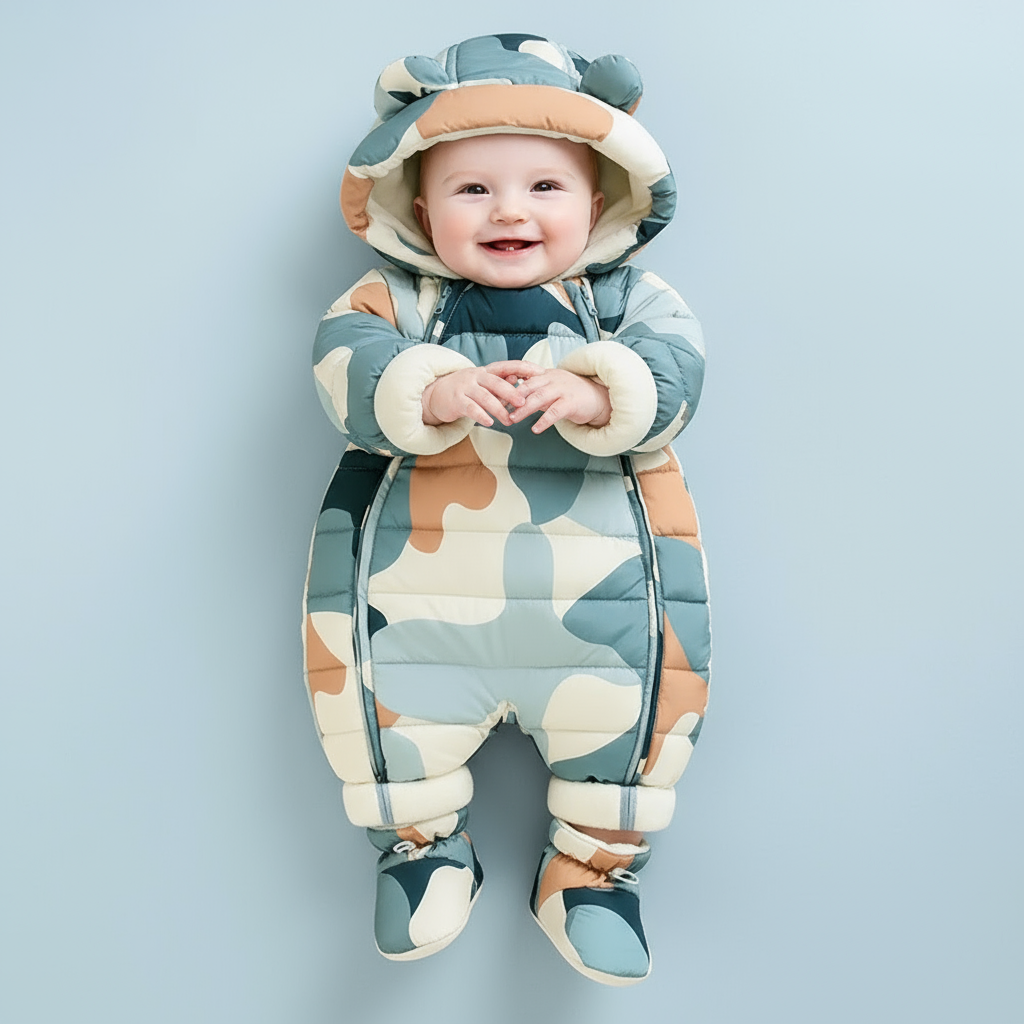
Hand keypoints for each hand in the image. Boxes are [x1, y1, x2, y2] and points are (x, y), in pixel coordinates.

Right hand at [422, 360, 542, 427]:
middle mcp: (476, 376)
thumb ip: (500, 383)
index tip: (539, 373)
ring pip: (484, 397)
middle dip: (511, 392)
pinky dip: (480, 415)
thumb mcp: (483, 383)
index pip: (507, 366)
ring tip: (509, 420)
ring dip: (498, 409)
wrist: (436, 394)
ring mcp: (465, 387)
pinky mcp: (456, 400)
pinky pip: (470, 408)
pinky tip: (489, 422)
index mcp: (486, 371)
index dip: (523, 368)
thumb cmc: (465, 390)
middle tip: (524, 403)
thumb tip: (519, 379)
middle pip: (496, 382)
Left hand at [507, 369, 611, 433]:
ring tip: (512, 419)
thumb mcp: (549, 389)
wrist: (597, 397)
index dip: (507, 384)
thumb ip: (532, 392)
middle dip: (511, 397)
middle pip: (527, 386)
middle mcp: (551, 379)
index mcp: (544, 374)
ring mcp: (562, 390)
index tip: (492, 394)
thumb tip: (508, 399)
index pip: (522, 376)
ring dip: (523, 409)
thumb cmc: (569, 394)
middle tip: (497, 408)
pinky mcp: (571, 402)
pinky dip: (544, 421)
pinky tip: (535, 429)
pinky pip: (555, 412)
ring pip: (539, 398)